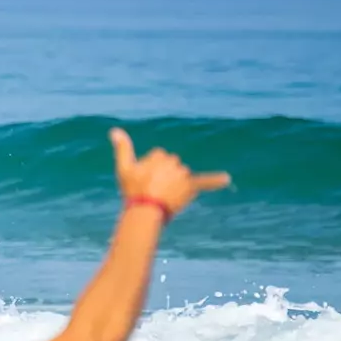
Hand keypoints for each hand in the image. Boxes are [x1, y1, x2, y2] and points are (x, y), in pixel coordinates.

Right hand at [109, 127, 229, 219]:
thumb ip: (123, 148)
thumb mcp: (124, 168)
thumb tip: (114, 130)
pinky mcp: (191, 187)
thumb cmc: (132, 189)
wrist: (145, 210)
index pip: (159, 158)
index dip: (151, 170)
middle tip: (153, 190)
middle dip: (164, 176)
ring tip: (163, 196)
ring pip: (182, 175)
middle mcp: (174, 162)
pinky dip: (215, 181)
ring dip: (175, 184)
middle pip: (171, 166)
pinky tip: (226, 179)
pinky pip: (205, 182)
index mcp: (160, 155)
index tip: (143, 181)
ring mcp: (183, 174)